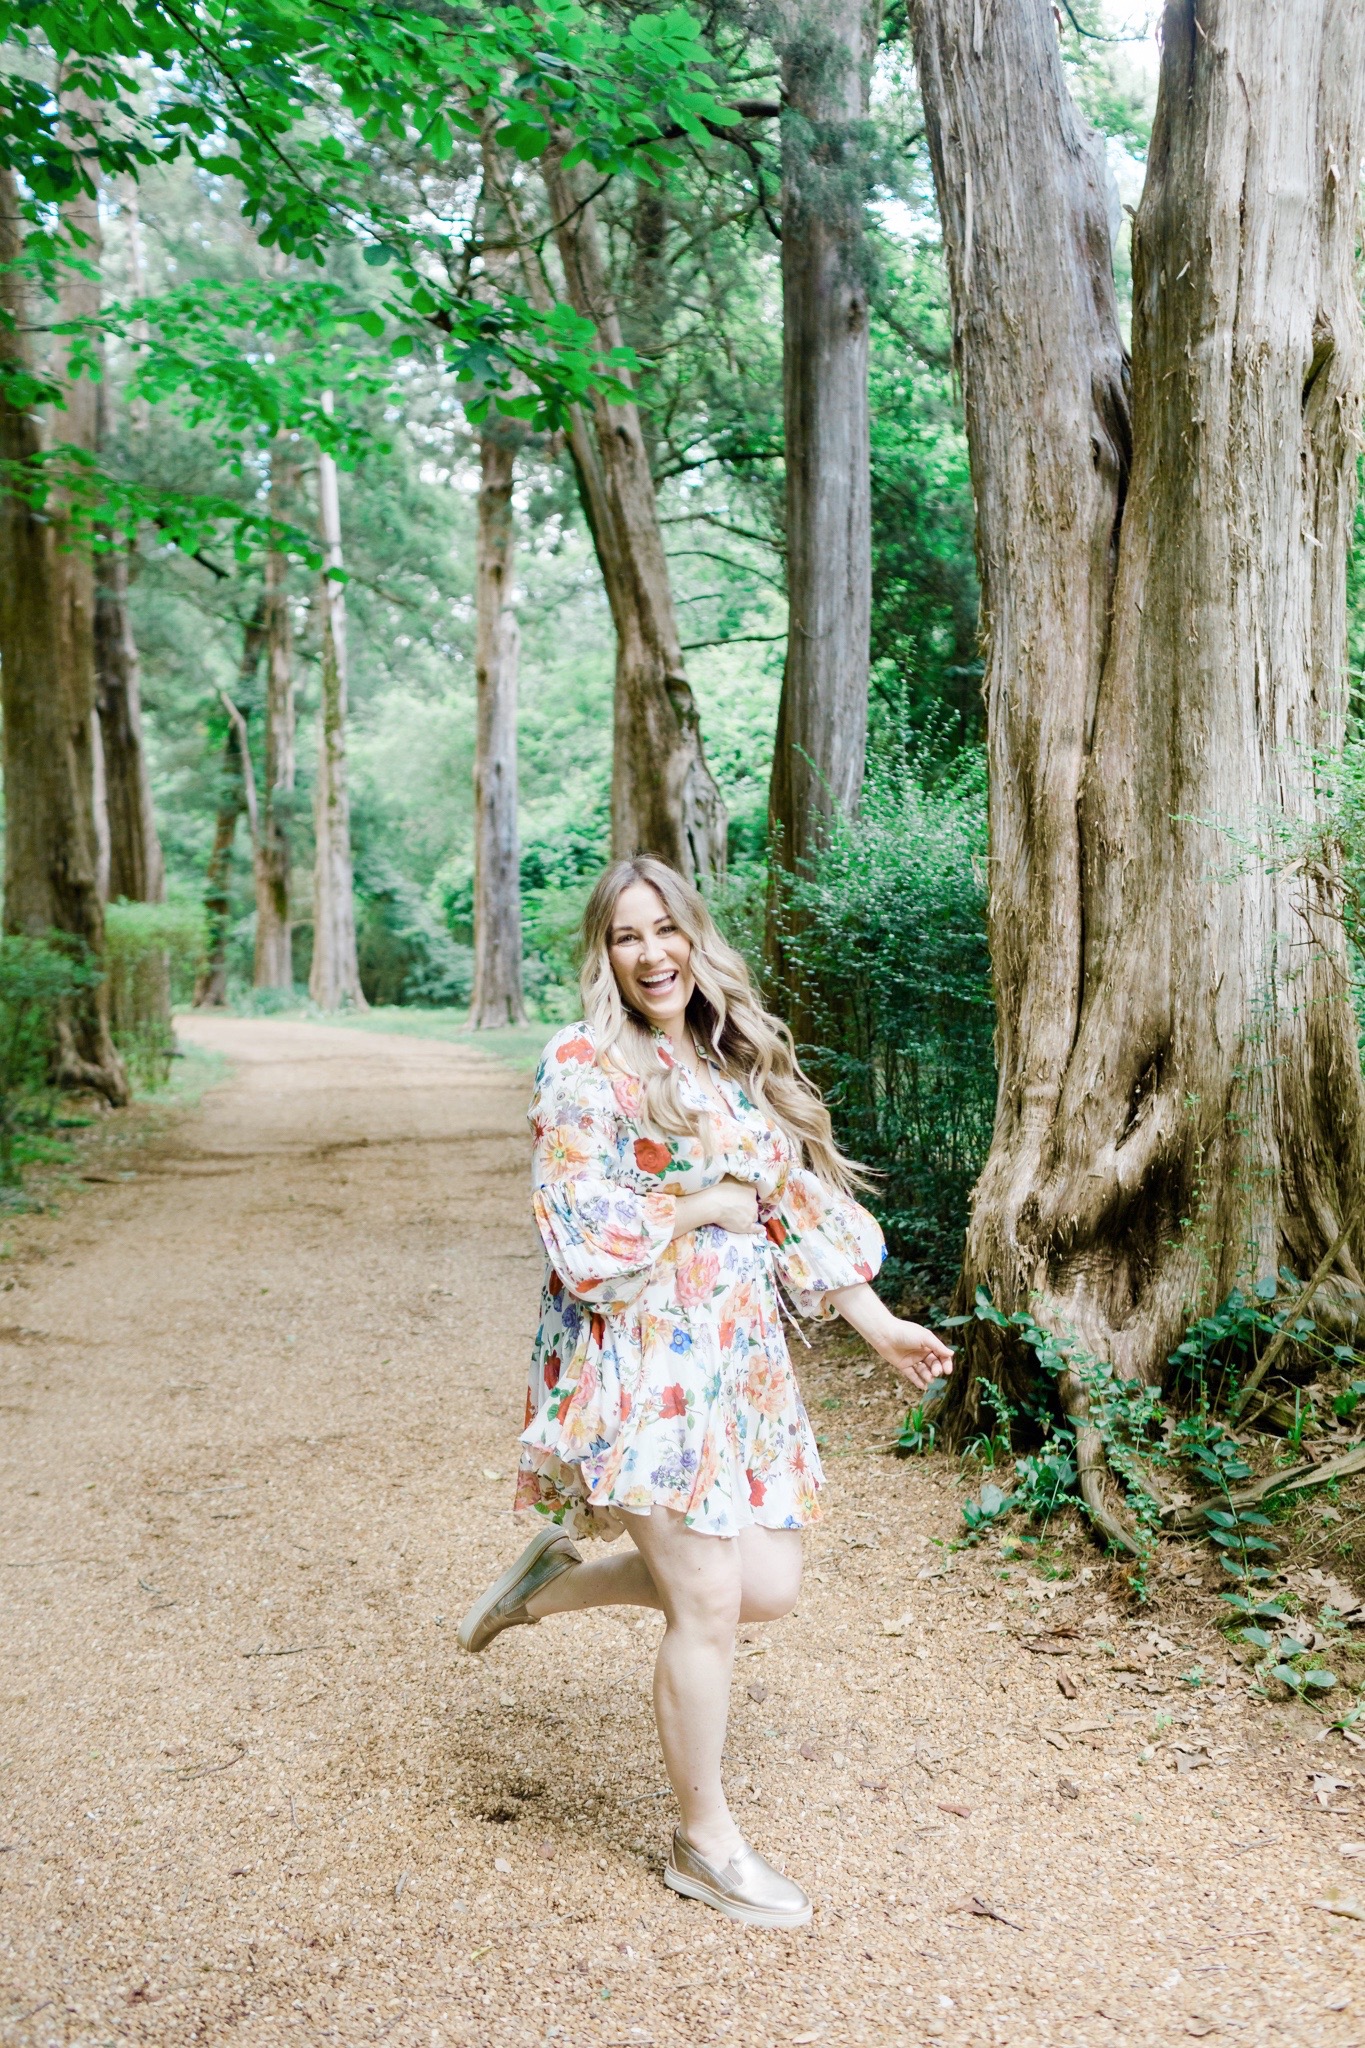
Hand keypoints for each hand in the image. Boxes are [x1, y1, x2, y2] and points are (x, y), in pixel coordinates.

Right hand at [671, 1177, 762, 1240]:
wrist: (713, 1203)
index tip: (741, 1198)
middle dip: (747, 1206)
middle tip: (738, 1207)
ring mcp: (751, 1215)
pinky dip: (758, 1229)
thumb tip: (739, 1175)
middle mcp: (754, 1202)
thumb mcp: (730, 1177)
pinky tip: (761, 1229)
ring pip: (753, 1216)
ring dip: (749, 1216)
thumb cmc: (719, 1188)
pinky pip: (755, 1228)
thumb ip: (737, 1178)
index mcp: (751, 1190)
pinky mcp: (746, 1226)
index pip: (752, 1195)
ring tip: (742, 1217)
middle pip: (753, 1206)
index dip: (746, 1197)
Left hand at [827, 1281, 953, 1390]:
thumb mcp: (924, 1337)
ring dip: (928, 1376)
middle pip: (933, 1364)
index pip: (941, 1355)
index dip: (945, 1363)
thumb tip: (952, 1354)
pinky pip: (912, 1375)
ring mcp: (912, 1359)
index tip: (947, 1371)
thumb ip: (938, 1347)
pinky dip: (918, 1381)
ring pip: (923, 1370)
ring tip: (929, 1378)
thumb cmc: (905, 1332)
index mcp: (928, 1343)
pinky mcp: (903, 1365)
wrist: (884, 1334)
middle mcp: (921, 1351)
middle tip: (936, 1372)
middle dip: (936, 1369)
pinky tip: (923, 1387)